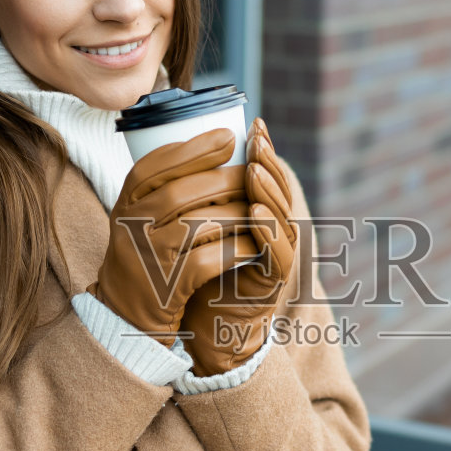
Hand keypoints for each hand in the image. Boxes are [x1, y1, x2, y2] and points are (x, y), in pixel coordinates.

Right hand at [88, 128, 252, 346]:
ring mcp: (147, 258)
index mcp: (124, 205)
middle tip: (254, 173)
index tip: (228, 136)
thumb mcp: (139, 220)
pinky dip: (236, 251)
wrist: (123, 318)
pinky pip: (208, 261)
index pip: (151, 167)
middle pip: (179, 193)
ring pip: (198, 225)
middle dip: (224, 180)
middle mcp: (130, 228)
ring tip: (261, 209)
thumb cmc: (144, 259)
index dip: (192, 149)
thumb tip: (217, 145)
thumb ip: (163, 189)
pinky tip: (255, 246)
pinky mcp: (166, 288)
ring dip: (236, 214)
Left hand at [179, 118, 298, 375]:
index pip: (265, 176)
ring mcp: (275, 259)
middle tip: (257, 139)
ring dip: (269, 191)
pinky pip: (277, 255)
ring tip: (255, 169)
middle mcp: (271, 233)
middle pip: (279, 192)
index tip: (252, 122)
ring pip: (282, 218)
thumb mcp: (189, 228)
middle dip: (269, 162)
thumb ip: (193, 197)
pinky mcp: (271, 284)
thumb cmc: (191, 275)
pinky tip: (255, 213)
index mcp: (255, 216)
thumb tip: (168, 149)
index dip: (263, 150)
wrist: (195, 328)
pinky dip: (269, 233)